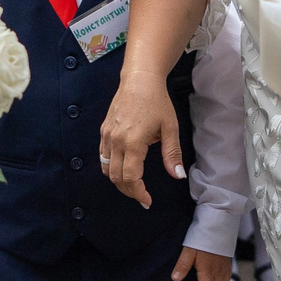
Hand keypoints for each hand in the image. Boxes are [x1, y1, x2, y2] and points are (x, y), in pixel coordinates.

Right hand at [99, 75, 183, 205]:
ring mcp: (107, 136)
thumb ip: (172, 154)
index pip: (131, 178)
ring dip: (119, 181)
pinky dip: (111, 168)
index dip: (139, 193)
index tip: (147, 200)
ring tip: (133, 185)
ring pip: (107, 169)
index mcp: (133, 142)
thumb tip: (178, 176)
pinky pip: (103, 157)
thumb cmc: (157, 101)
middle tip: (142, 197)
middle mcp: (116, 141)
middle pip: (117, 178)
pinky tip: (123, 168)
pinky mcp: (103, 132)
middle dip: (130, 191)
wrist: (139, 80)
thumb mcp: (170, 127)